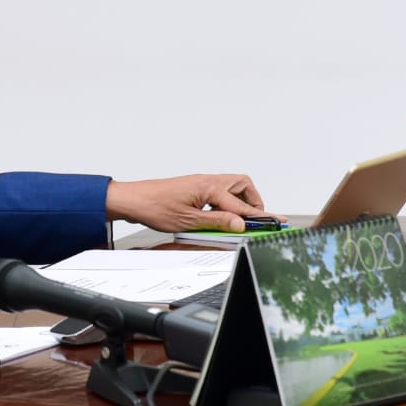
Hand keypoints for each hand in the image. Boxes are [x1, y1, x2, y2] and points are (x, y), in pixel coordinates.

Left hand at [105, 174, 280, 232]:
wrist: (133, 200)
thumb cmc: (154, 207)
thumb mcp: (188, 221)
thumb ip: (217, 222)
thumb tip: (239, 223)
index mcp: (208, 187)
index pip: (240, 205)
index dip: (258, 216)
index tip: (273, 223)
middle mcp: (206, 181)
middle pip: (241, 184)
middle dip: (253, 201)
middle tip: (256, 219)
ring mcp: (200, 184)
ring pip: (230, 187)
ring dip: (238, 202)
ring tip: (239, 219)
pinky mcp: (193, 189)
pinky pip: (217, 192)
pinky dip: (224, 203)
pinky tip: (219, 216)